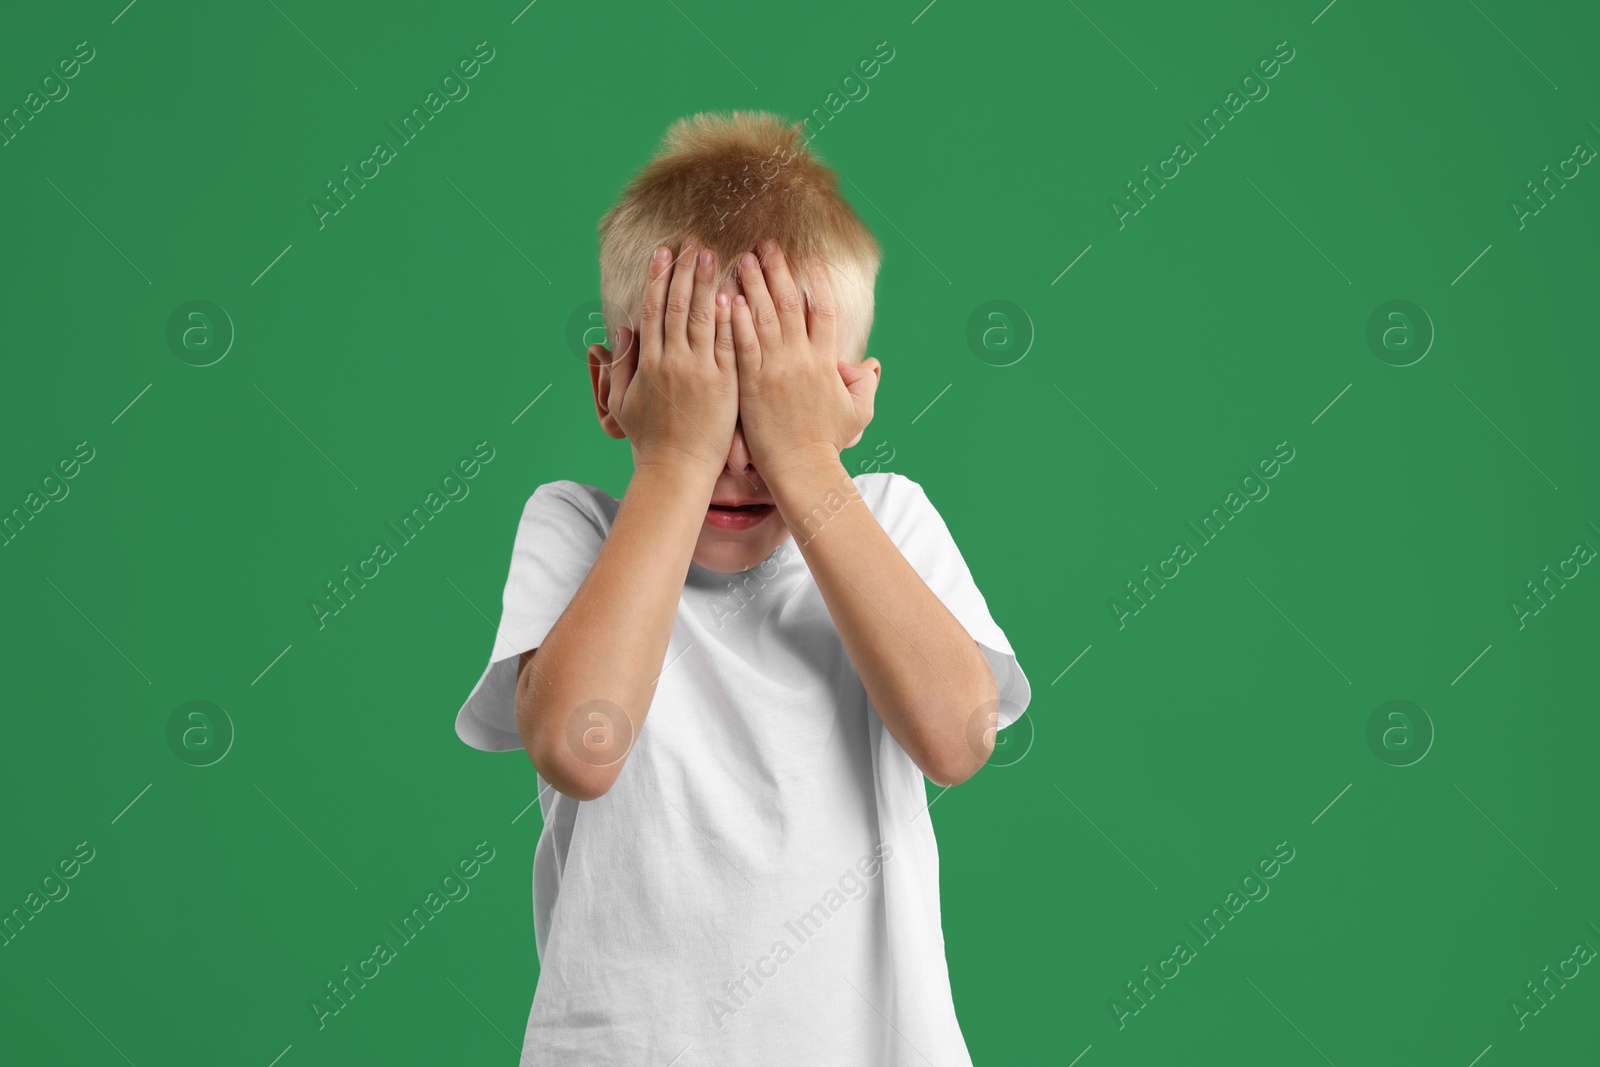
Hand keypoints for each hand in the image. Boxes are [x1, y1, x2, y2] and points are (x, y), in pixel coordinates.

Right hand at [608, 236, 738, 477]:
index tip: (662, 251)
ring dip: (707, 282)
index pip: (652, 309)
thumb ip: (620, 365)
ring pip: (703, 318)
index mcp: (649, 362)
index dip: (656, 276)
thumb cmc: (649, 438)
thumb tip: (620, 331)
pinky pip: (728, 344)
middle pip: (677, 305)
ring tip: (712, 254)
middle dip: (684, 269)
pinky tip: (733, 293)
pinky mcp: (724, 384)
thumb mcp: (622, 402)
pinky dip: (730, 318)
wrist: (677, 469)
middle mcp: (673, 361)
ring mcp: (700, 372)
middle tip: (691, 241)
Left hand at [730, 238, 879, 483]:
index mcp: (826, 361)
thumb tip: (871, 365)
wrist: (801, 469)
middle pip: (790, 303)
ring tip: (741, 259)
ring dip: (752, 285)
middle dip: (778, 270)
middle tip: (766, 245)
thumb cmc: (828, 443)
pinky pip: (741, 343)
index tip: (807, 258)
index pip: (824, 310)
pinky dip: (734, 319)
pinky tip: (724, 296)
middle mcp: (800, 359)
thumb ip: (865, 384)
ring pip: (763, 317)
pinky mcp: (750, 383)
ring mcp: (774, 369)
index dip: (817, 281)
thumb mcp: (857, 412)